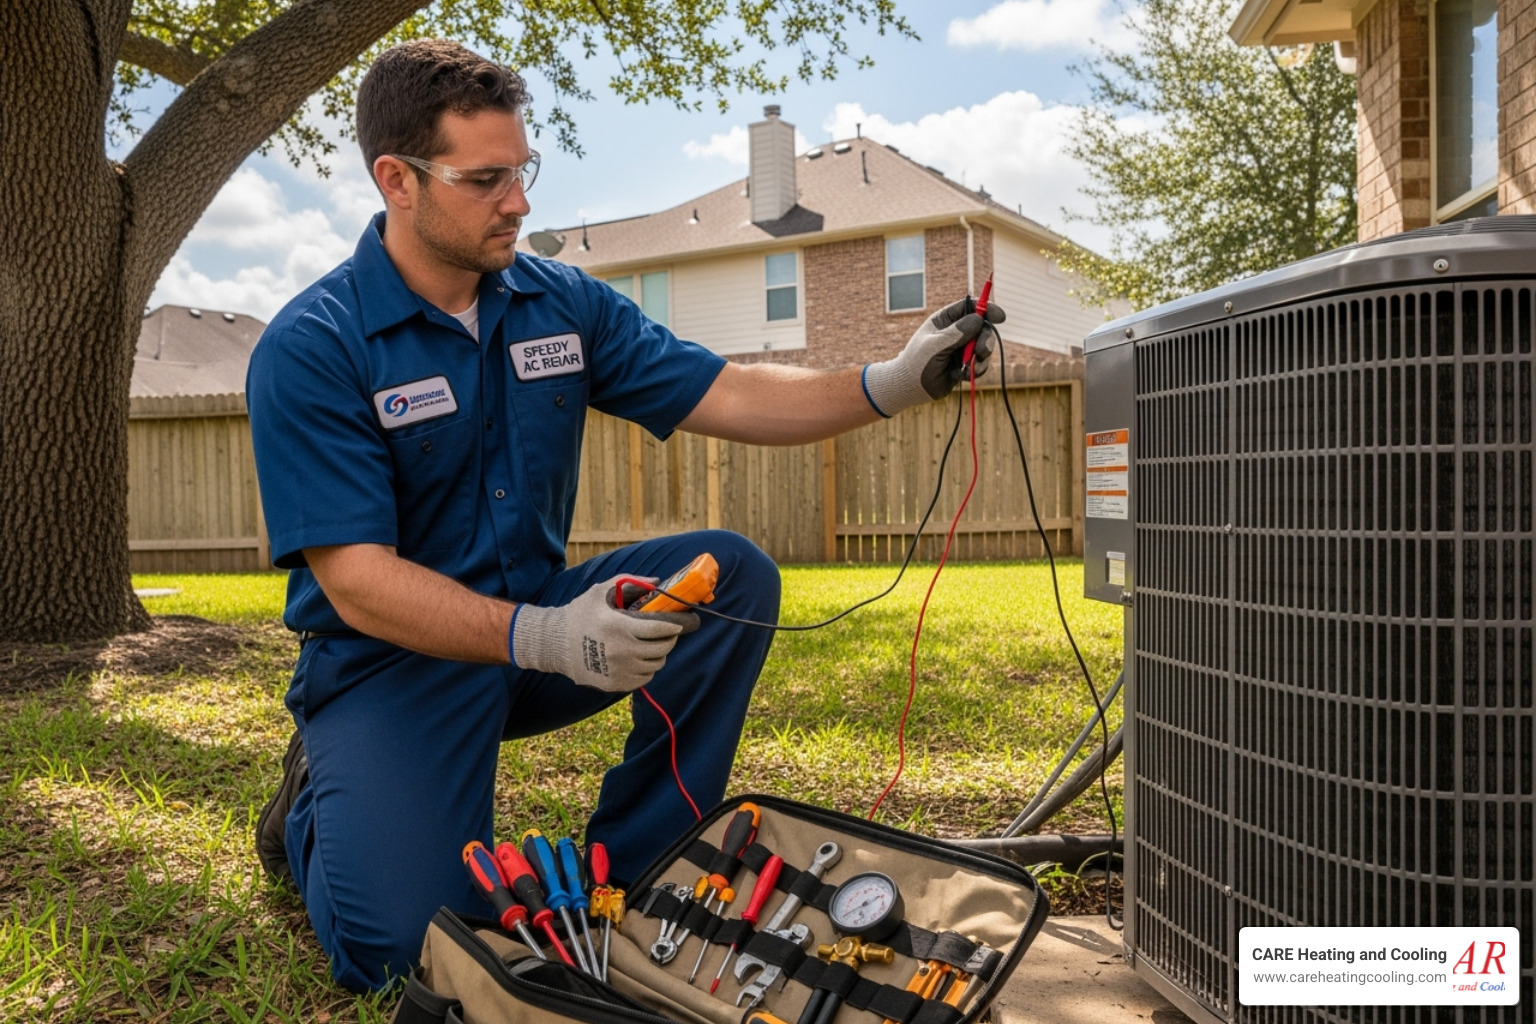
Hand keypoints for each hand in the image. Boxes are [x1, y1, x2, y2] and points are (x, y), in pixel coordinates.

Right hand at [510, 576, 699, 691]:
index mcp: (619, 626)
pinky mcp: (615, 684)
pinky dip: (646, 669)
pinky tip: (639, 660)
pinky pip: (644, 679)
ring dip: (658, 655)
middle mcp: (621, 651)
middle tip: (667, 635)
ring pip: (655, 665)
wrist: (554, 644)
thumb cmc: (580, 614)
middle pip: (661, 648)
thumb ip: (630, 583)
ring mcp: (618, 670)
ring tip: (652, 646)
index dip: (673, 627)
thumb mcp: (601, 592)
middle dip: (669, 640)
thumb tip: (657, 582)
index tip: (677, 624)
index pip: (658, 628)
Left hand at [861, 297, 1006, 416]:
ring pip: (985, 346)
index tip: (1000, 317)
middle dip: (986, 339)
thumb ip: (956, 333)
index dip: (987, 308)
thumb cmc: (917, 362)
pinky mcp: (966, 364)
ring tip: (969, 367)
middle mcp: (956, 331)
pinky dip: (975, 370)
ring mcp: (962, 348)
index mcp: (946, 319)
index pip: (971, 306)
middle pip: (983, 327)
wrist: (910, 387)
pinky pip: (981, 364)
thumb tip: (978, 319)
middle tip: (982, 351)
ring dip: (982, 357)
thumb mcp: (935, 345)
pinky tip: (961, 376)